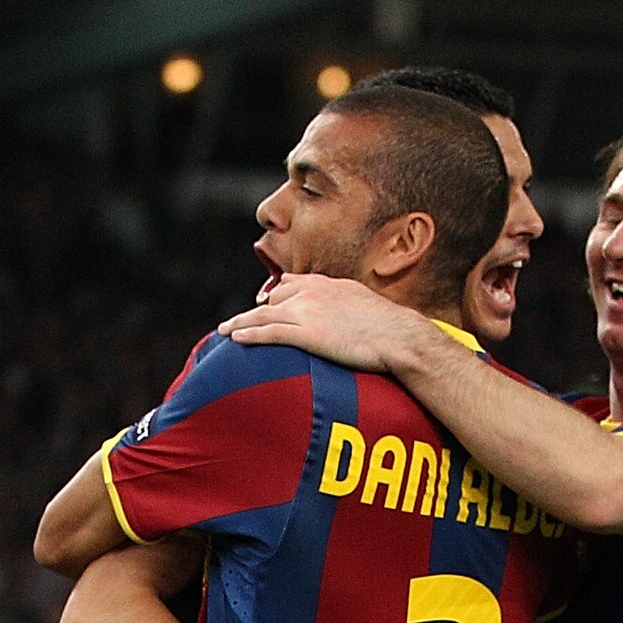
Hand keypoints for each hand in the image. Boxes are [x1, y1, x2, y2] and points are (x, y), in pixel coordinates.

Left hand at [218, 275, 429, 371]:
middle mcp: (312, 293)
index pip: (291, 284)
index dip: (275, 296)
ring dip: (240, 322)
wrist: (399, 336)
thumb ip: (346, 304)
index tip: (264, 304)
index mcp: (327, 284)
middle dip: (256, 312)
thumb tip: (346, 316)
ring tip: (223, 331)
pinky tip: (235, 339)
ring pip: (263, 316)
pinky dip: (249, 335)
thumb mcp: (364, 305)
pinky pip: (269, 333)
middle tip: (238, 324)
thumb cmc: (390, 328)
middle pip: (273, 300)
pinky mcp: (307, 334)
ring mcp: (308, 313)